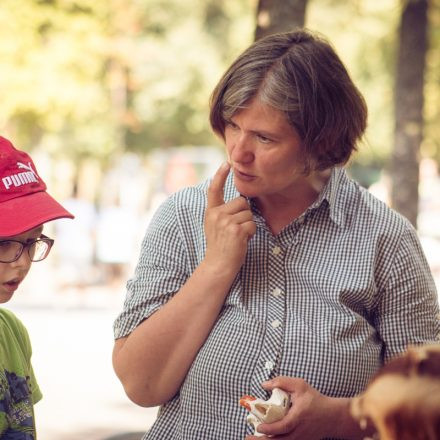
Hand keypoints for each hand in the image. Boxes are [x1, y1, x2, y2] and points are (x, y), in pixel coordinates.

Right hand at [204, 162, 255, 276]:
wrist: (218, 265)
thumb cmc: (221, 246)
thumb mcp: (215, 226)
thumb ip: (223, 212)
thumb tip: (242, 200)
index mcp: (211, 212)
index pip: (214, 189)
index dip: (220, 175)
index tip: (227, 162)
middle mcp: (216, 214)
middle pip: (241, 202)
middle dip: (244, 214)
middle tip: (235, 230)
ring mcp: (225, 222)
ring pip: (248, 214)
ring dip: (248, 226)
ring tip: (237, 237)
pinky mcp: (236, 230)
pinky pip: (252, 225)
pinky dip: (251, 234)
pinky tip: (242, 241)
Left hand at [245, 377, 338, 439]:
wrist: (332, 417)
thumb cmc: (315, 400)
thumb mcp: (300, 386)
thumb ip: (282, 382)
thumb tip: (264, 384)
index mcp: (298, 417)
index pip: (283, 426)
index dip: (270, 428)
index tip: (259, 426)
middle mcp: (299, 432)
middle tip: (247, 438)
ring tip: (252, 439)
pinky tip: (265, 438)